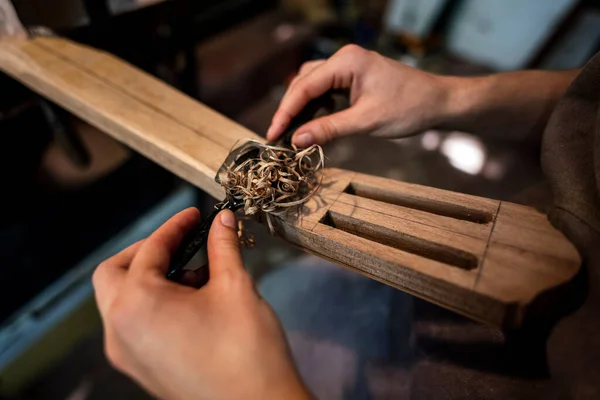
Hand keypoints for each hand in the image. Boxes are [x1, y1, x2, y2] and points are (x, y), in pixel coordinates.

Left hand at [92, 208, 310, 399]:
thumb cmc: (247, 350)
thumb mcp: (235, 287)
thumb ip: (222, 247)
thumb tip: (223, 221)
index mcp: (136, 306)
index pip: (149, 251)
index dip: (175, 227)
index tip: (196, 215)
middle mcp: (119, 331)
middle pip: (114, 273)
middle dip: (147, 251)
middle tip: (182, 241)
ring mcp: (126, 354)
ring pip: (121, 300)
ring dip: (151, 277)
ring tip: (198, 274)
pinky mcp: (141, 368)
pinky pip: (133, 324)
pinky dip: (153, 303)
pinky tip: (192, 301)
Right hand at [267, 44, 451, 146]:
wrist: (439, 103)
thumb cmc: (409, 107)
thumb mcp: (366, 121)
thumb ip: (329, 129)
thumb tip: (296, 140)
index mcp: (346, 61)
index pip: (304, 86)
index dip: (285, 112)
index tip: (273, 134)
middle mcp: (344, 59)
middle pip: (304, 82)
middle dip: (291, 110)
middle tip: (279, 137)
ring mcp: (349, 68)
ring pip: (313, 86)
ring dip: (302, 108)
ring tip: (292, 133)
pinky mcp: (354, 79)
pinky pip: (327, 91)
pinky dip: (317, 108)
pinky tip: (313, 124)